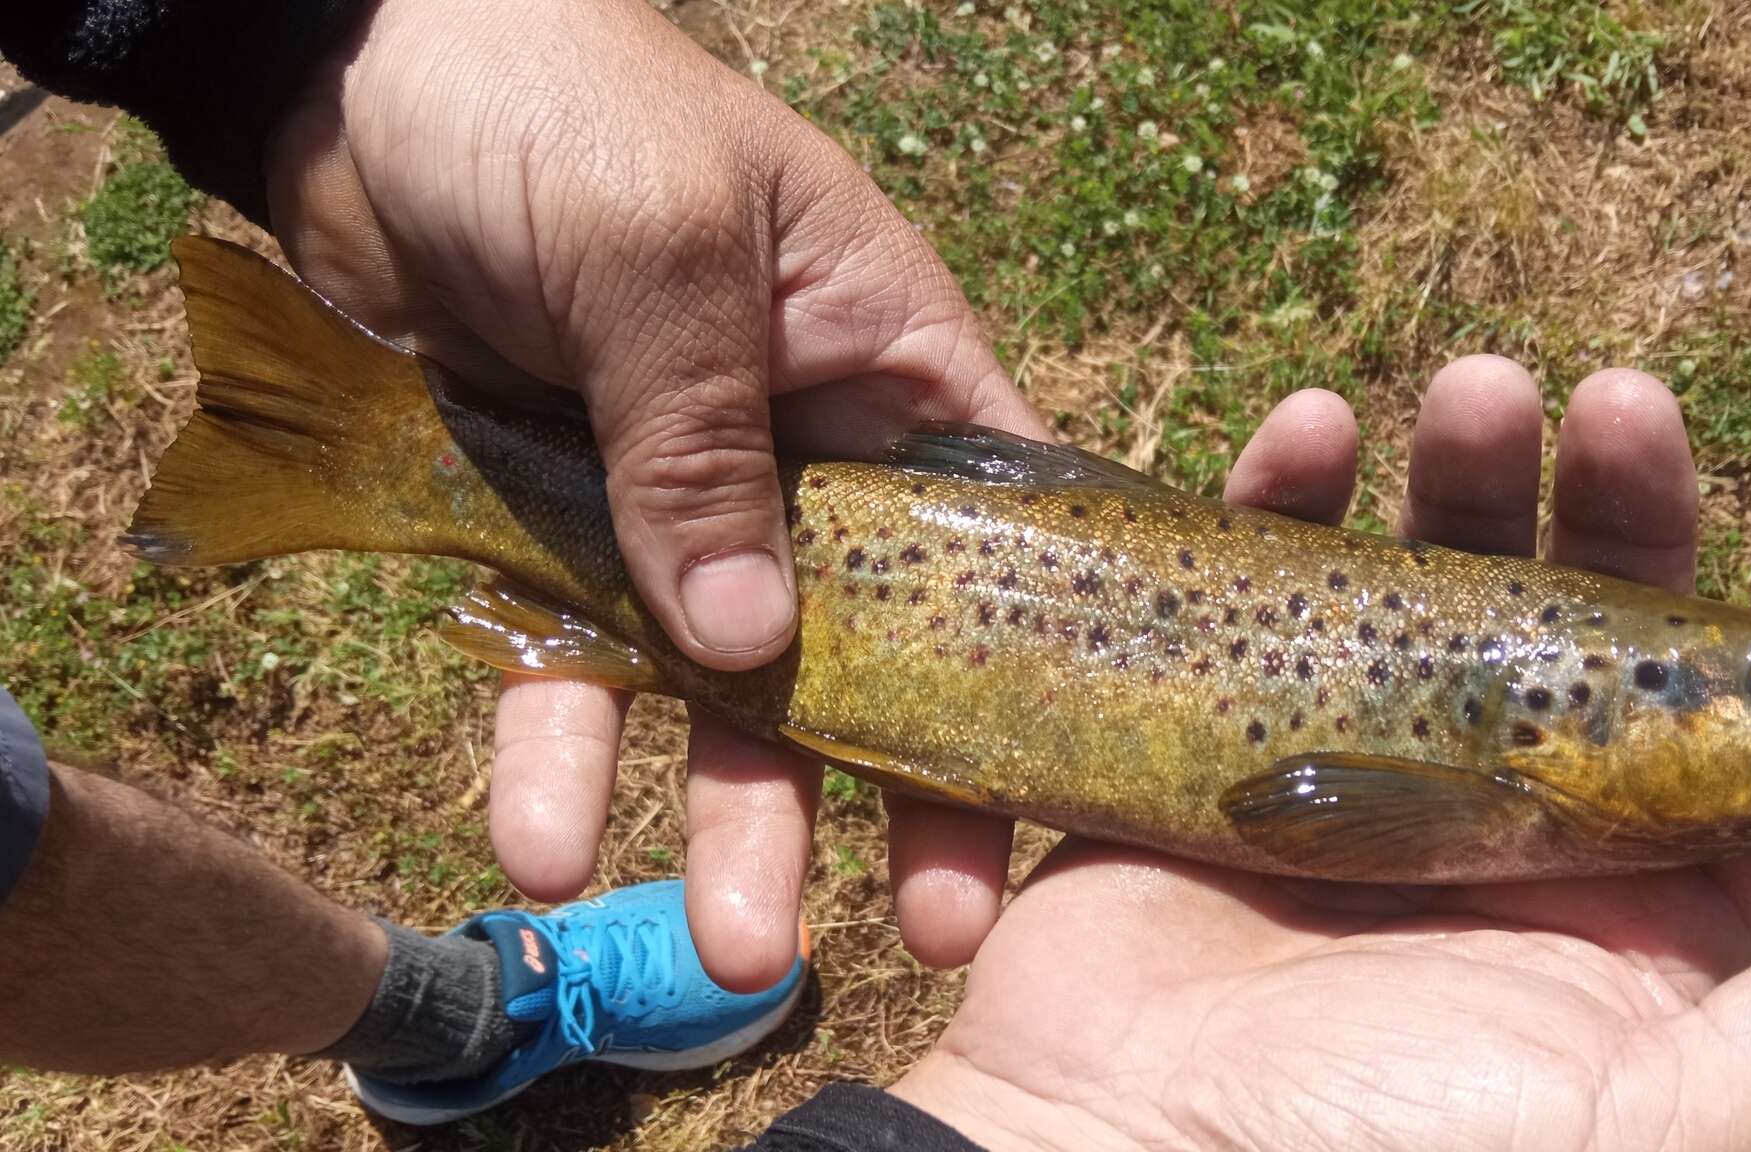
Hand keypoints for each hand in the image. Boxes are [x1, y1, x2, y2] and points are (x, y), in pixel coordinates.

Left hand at [260, 0, 1041, 987]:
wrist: (356, 74)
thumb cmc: (561, 105)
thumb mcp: (659, 251)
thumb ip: (709, 448)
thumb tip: (760, 649)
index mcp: (888, 362)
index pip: (1001, 530)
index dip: (1033, 664)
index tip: (1054, 798)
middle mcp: (806, 449)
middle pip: (874, 641)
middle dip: (891, 785)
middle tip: (927, 933)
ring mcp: (680, 498)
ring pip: (724, 680)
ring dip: (724, 809)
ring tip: (727, 947)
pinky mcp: (561, 525)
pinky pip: (572, 655)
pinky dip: (558, 744)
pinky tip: (545, 841)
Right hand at [890, 360, 1750, 1150]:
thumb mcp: (1632, 1127)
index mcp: (1624, 911)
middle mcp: (1506, 822)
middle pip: (1593, 628)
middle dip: (1620, 506)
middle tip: (1623, 403)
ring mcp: (1362, 763)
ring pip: (1439, 581)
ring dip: (1463, 475)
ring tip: (1474, 392)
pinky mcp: (1228, 729)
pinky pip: (1263, 584)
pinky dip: (1285, 498)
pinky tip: (1311, 428)